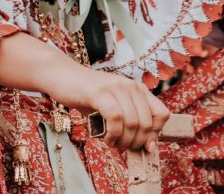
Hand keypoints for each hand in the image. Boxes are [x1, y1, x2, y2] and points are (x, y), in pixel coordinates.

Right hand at [47, 65, 169, 151]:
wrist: (61, 76)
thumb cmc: (87, 97)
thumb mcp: (113, 107)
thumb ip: (130, 121)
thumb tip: (148, 146)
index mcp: (138, 90)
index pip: (162, 114)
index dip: (154, 134)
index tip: (141, 144)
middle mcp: (131, 86)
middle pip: (148, 124)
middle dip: (136, 143)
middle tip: (122, 146)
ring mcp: (116, 88)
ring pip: (133, 123)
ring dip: (124, 141)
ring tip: (112, 143)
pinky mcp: (100, 92)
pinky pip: (116, 118)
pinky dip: (113, 135)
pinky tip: (106, 138)